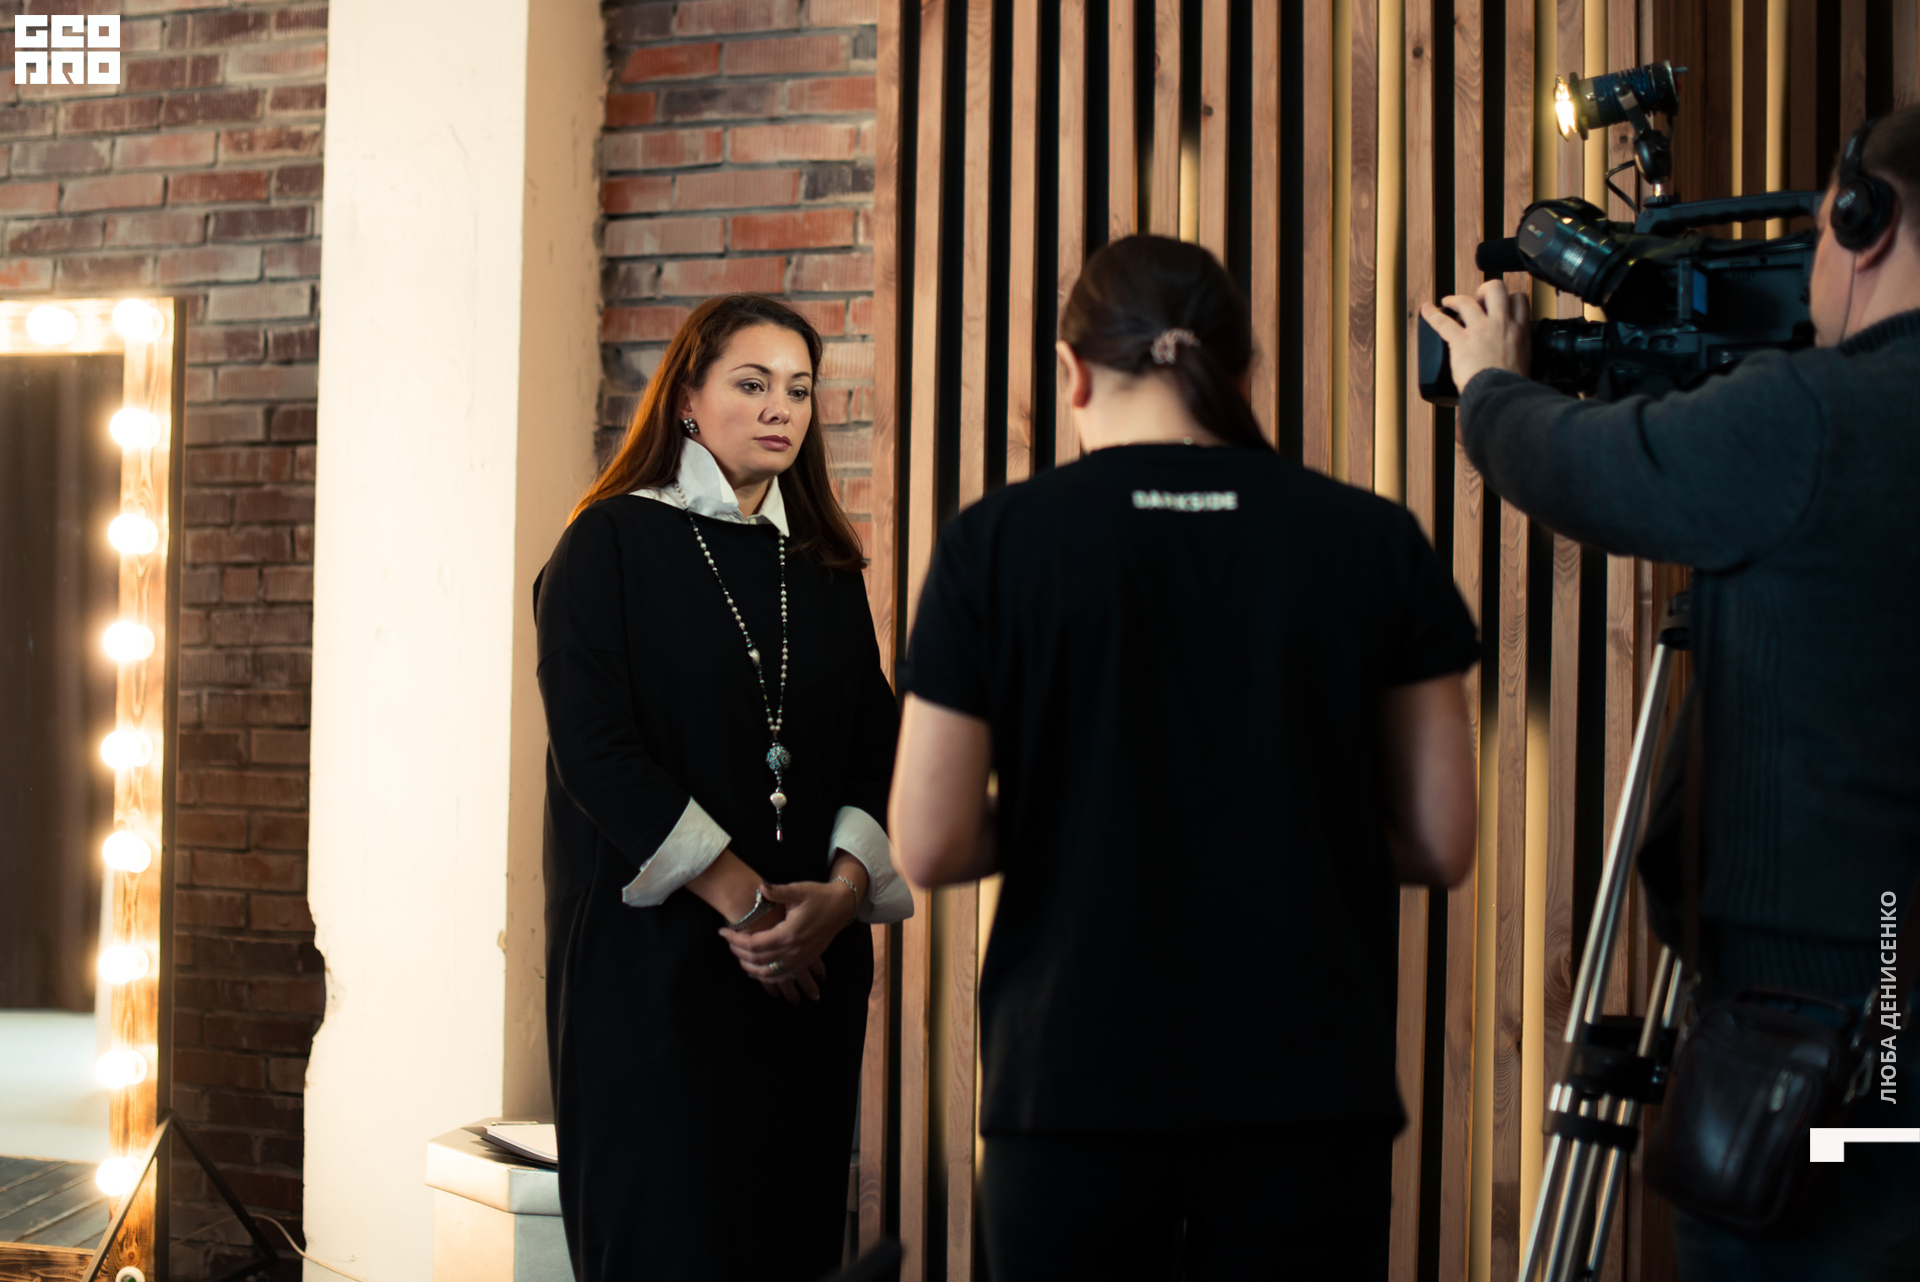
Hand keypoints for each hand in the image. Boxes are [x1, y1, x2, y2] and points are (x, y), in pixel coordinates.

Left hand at [719, 879, 860, 1000]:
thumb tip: (760, 888)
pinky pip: (780, 977)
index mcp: (789, 933)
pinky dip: (765, 978)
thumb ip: (777, 891)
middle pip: (757, 960)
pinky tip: (755, 970)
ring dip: (749, 967)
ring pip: (767, 973)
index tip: (723, 931)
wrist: (841, 907)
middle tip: (727, 941)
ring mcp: (800, 959)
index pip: (754, 943)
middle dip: (738, 952)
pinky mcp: (804, 962)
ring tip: (737, 955)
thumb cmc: (818, 896)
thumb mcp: (799, 890)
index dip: (735, 939)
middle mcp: (794, 951)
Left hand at [1420, 279, 1531, 393]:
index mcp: (1519, 331)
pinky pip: (1442, 322)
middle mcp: (1501, 324)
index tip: (1501, 303)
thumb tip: (1514, 358)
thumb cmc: (1512, 385)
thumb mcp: (1526, 363)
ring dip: (1456, 299)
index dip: (1509, 297)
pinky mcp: (1461, 340)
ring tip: (1449, 301)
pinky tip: (1426, 310)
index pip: (1519, 300)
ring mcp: (1480, 330)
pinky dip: (1431, 315)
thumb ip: (1518, 352)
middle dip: (1485, 288)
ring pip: (1467, 301)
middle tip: (1478, 297)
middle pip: (1495, 289)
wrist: (1502, 393)